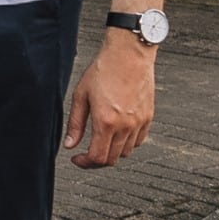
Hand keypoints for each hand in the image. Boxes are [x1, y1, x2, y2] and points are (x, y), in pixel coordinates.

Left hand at [66, 30, 156, 166]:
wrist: (129, 55)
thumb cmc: (103, 71)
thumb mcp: (80, 96)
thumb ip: (75, 124)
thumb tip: (70, 145)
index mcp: (106, 122)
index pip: (98, 157)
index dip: (85, 163)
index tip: (76, 159)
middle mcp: (126, 126)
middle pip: (112, 159)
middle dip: (96, 161)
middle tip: (85, 155)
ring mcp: (140, 122)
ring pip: (126, 152)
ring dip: (111, 152)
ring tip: (99, 142)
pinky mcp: (149, 117)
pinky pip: (139, 140)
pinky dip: (126, 144)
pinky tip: (116, 135)